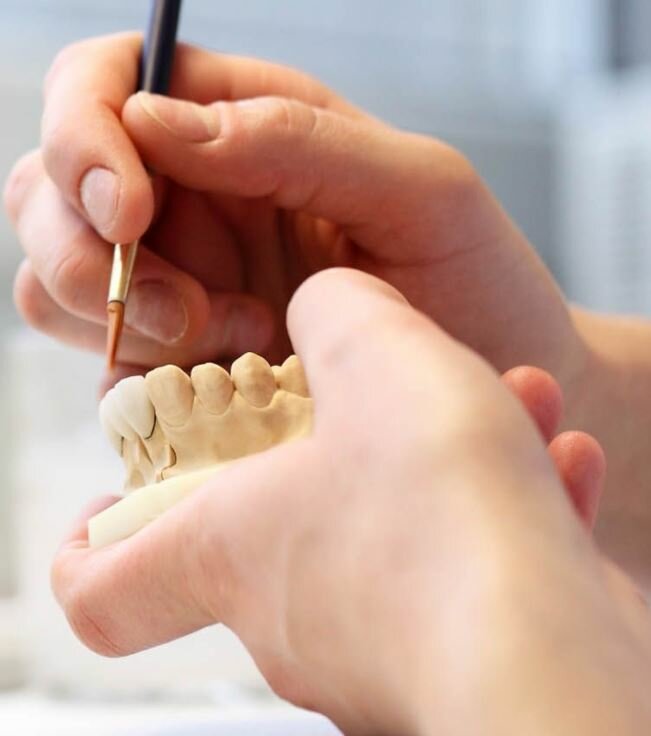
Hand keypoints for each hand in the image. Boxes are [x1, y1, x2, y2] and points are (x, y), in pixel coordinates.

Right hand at [4, 33, 582, 389]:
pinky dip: (139, 375)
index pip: (109, 84)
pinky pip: (107, 363)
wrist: (496, 381)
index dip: (85, 134)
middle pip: (50, 190)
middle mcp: (199, 200)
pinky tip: (227, 379)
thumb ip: (294, 139)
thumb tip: (152, 120)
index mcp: (245, 127)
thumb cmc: (477, 278)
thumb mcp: (420, 190)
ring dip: (121, 317)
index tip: (132, 210)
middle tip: (190, 311)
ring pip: (58, 280)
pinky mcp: (185, 358)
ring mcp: (185, 281)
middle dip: (92, 253)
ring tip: (237, 340)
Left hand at [52, 270, 649, 735]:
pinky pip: (469, 570)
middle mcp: (291, 615)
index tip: (110, 500)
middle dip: (342, 440)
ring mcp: (376, 650)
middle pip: (278, 523)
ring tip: (511, 404)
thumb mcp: (372, 358)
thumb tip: (324, 303)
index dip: (89, 542)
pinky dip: (506, 510)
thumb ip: (331, 308)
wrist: (548, 654)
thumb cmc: (435, 514)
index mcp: (230, 550)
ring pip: (397, 530)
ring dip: (448, 460)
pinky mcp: (458, 661)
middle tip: (391, 392)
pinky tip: (561, 459)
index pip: (100, 585)